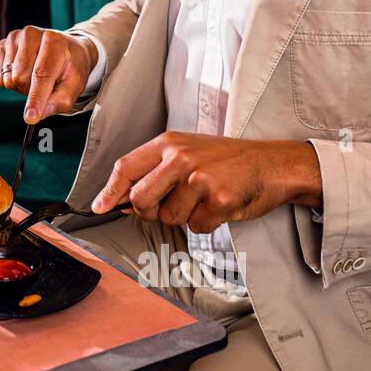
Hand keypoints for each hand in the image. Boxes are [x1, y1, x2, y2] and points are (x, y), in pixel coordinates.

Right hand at [0, 26, 97, 123]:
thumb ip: (60, 101)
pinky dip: (12, 80)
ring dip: (22, 86)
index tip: (30, 117)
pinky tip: (25, 71)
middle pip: (20, 78)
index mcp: (54, 41)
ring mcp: (15, 37)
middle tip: (46, 84)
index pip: (41, 74)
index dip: (36, 98)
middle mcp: (31, 34)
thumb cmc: (71, 67)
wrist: (67, 48)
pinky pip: (0, 76)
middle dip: (31, 91)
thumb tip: (36, 115)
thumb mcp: (75, 85)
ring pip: (9, 79)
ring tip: (35, 77)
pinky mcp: (3, 44)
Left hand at [90, 132, 323, 233]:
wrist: (272, 163)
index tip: (99, 207)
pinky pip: (196, 226)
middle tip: (173, 204)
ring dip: (185, 216)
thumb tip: (122, 199)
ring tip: (204, 198)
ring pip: (168, 218)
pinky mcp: (218, 199)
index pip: (126, 167)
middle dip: (151, 211)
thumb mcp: (187, 152)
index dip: (109, 191)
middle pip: (141, 199)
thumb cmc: (227, 161)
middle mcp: (180, 158)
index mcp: (168, 143)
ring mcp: (199, 178)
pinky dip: (206, 223)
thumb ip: (155, 171)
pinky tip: (220, 205)